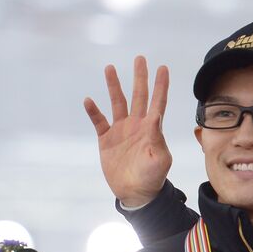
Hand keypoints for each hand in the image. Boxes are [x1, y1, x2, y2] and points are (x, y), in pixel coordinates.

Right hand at [85, 55, 172, 207]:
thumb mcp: (159, 159)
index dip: (160, 85)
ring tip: (110, 68)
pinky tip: (89, 100)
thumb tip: (155, 116)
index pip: (158, 102)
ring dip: (114, 86)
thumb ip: (157, 138)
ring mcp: (121, 130)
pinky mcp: (106, 139)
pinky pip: (98, 121)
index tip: (163, 67)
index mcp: (152, 128)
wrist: (135, 193)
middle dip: (140, 77)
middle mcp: (137, 125)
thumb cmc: (152, 178)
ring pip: (117, 102)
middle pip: (138, 96)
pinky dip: (93, 111)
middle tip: (140, 58)